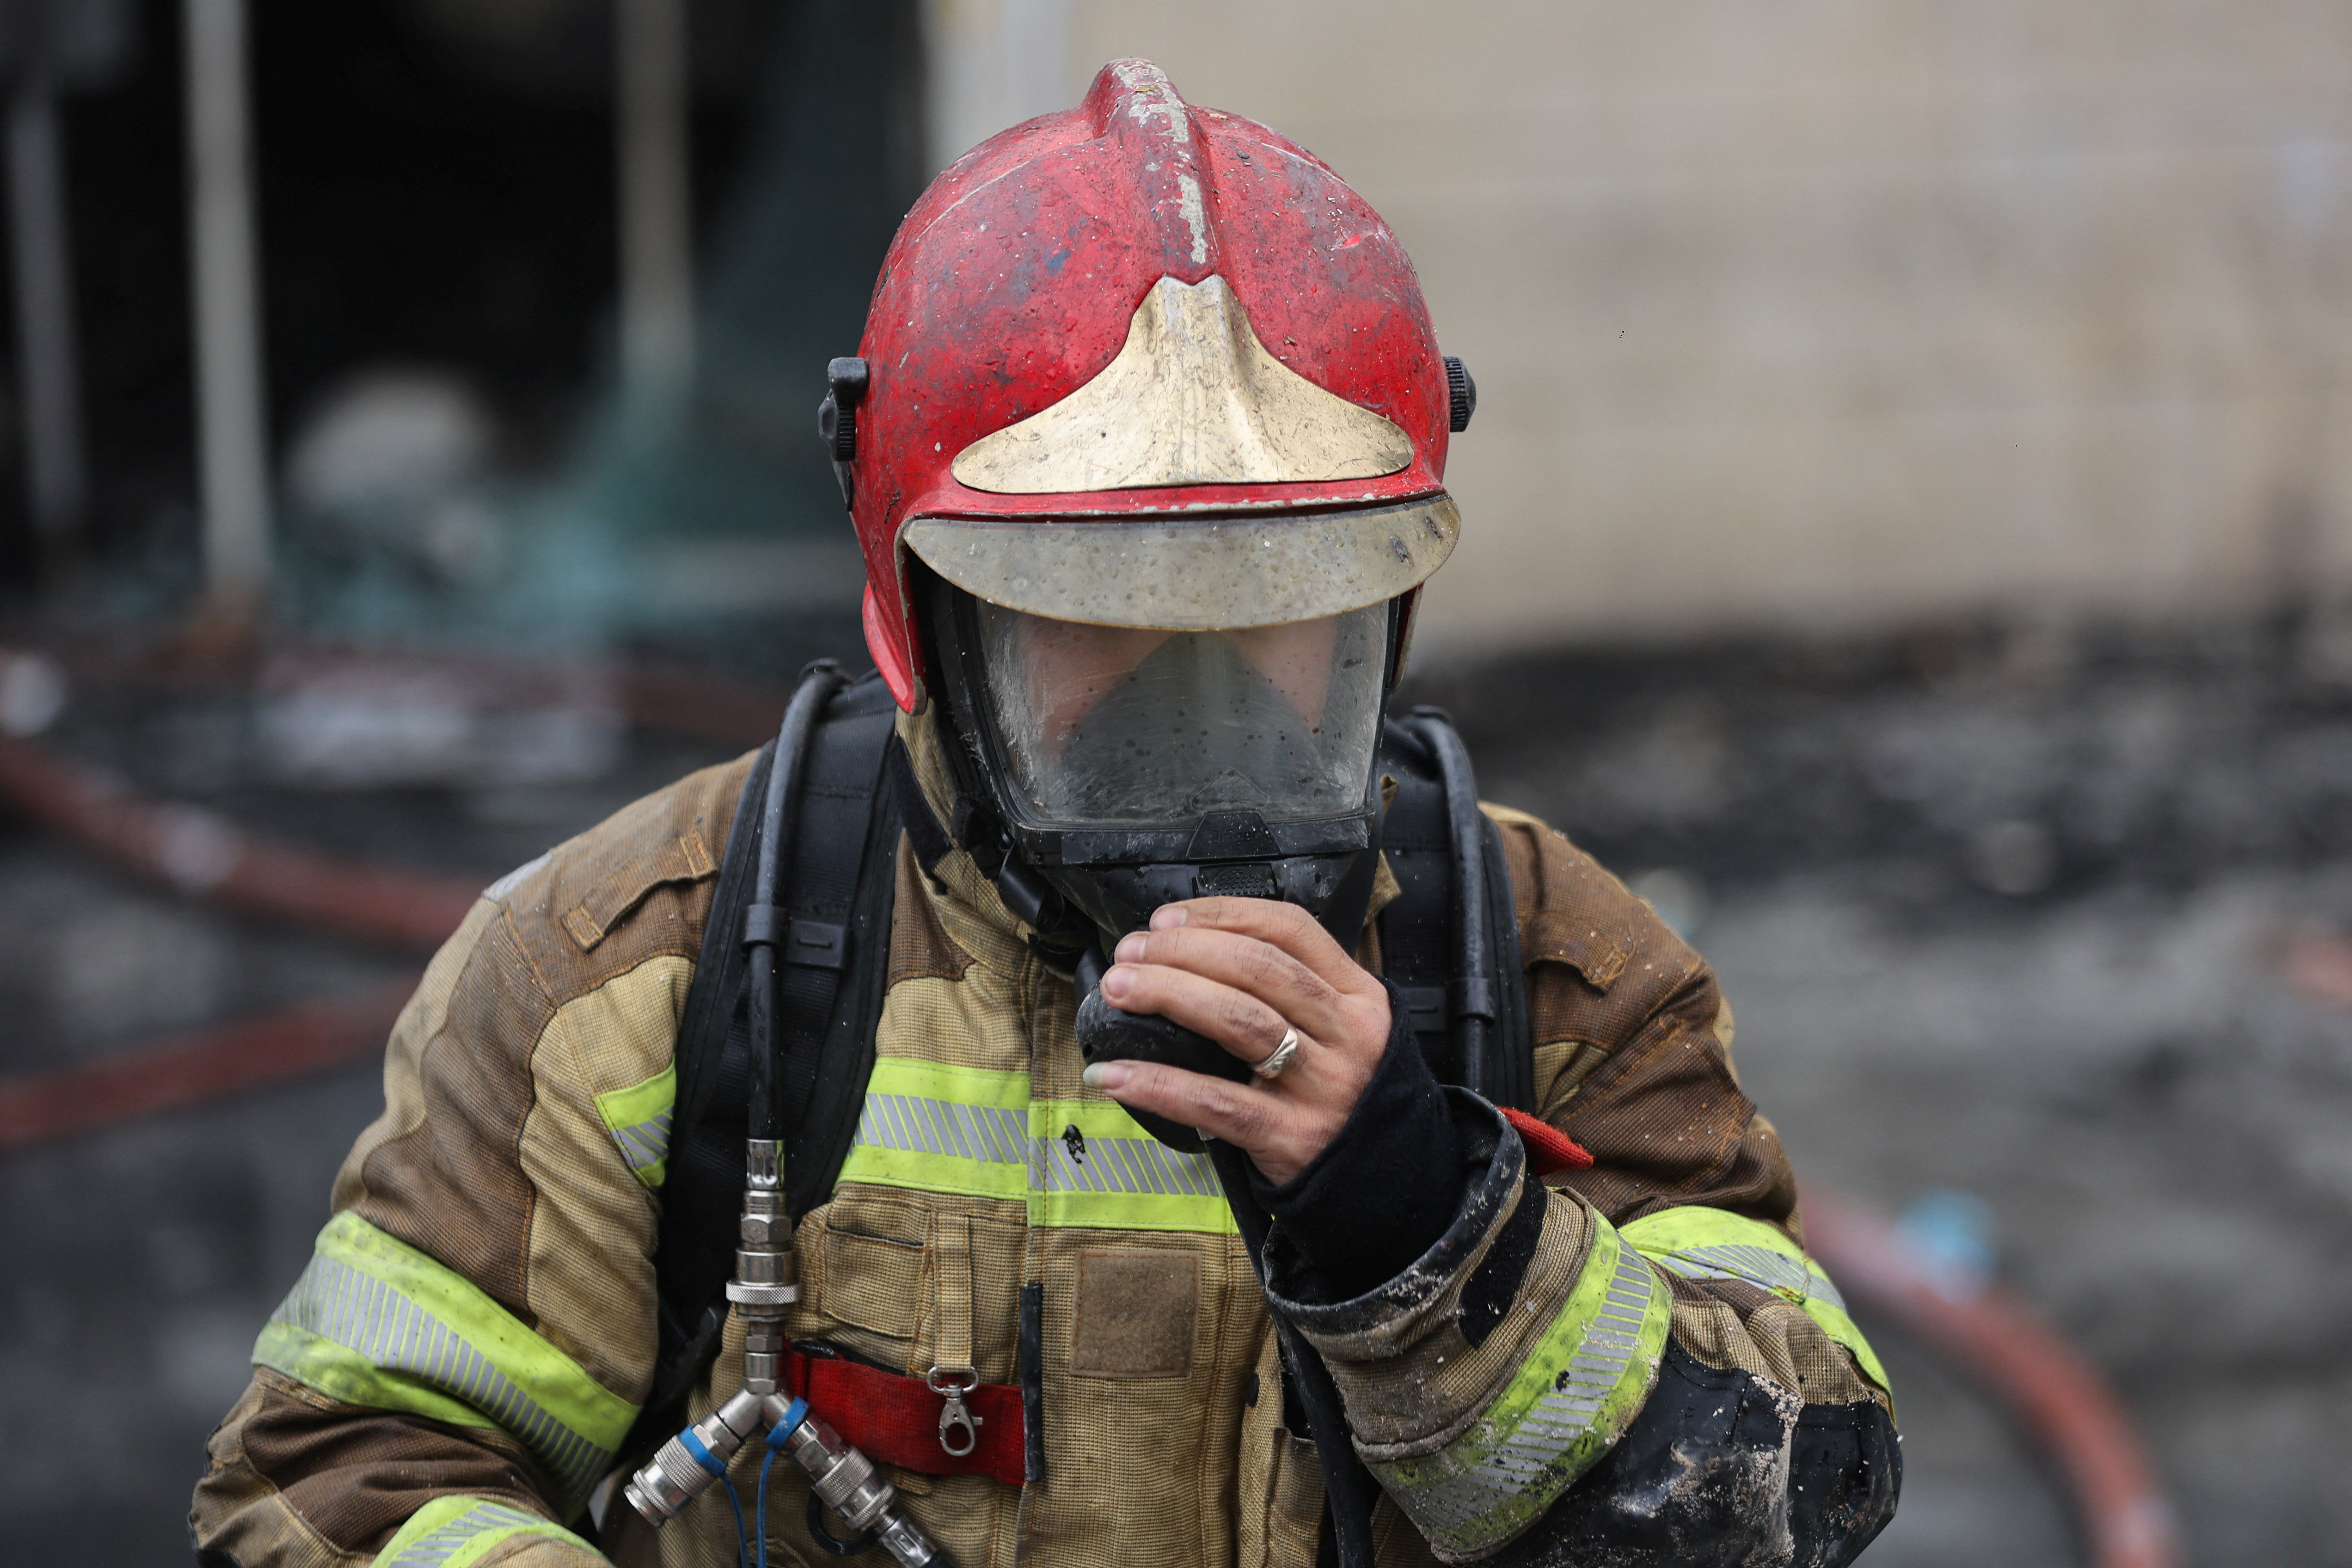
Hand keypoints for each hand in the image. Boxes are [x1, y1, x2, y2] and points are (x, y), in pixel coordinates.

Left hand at [1078, 898, 1392, 1183]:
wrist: (1389, 1183)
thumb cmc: (1350, 1097)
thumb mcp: (1344, 1030)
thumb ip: (1295, 992)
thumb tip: (1196, 954)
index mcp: (1359, 997)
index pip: (1290, 930)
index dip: (1223, 915)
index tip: (1169, 919)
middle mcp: (1346, 1035)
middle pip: (1257, 969)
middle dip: (1183, 951)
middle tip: (1131, 953)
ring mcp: (1322, 1087)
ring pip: (1239, 1021)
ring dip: (1169, 995)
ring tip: (1119, 992)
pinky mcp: (1291, 1137)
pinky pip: (1215, 1102)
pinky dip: (1158, 1084)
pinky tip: (1115, 1076)